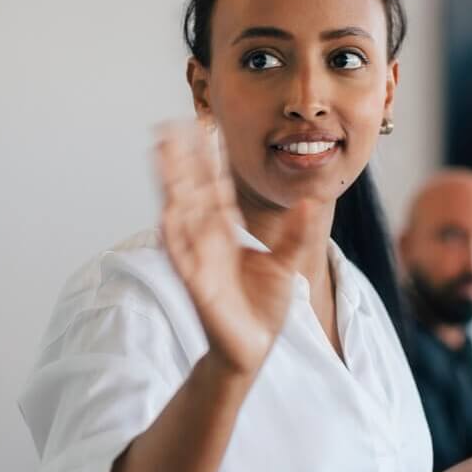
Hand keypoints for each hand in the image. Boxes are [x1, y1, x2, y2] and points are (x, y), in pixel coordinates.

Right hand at [154, 120, 320, 377]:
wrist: (252, 348)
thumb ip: (299, 232)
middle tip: (169, 123)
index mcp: (228, 232)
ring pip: (181, 214)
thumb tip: (312, 199)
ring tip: (159, 153)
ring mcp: (199, 260)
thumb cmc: (263, 307)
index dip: (209, 158)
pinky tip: (166, 212)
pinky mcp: (197, 285)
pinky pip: (182, 256)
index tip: (203, 126)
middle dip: (181, 159)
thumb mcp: (288, 263)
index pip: (216, 187)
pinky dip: (174, 236)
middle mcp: (209, 240)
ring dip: (169, 184)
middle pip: (192, 191)